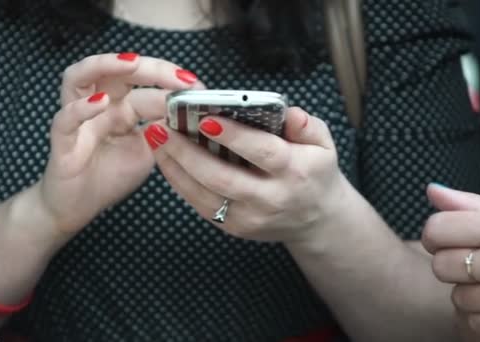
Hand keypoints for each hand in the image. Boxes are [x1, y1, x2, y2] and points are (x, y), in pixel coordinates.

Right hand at [39, 53, 202, 233]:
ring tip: (132, 64)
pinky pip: (66, 119)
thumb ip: (164, 132)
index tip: (198, 89)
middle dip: (151, 68)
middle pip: (118, 72)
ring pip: (79, 78)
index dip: (172, 85)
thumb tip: (188, 112)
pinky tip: (100, 102)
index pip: (147, 87)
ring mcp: (78, 119)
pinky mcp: (62, 141)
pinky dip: (82, 108)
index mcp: (122, 108)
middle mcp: (99, 106)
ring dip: (106, 66)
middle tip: (180, 77)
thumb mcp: (148, 152)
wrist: (77, 207)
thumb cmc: (110, 177)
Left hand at [144, 107, 349, 241]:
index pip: (263, 153)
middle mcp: (271, 199)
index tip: (205, 118)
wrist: (315, 220)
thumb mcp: (324, 144)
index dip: (235, 136)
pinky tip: (166, 159)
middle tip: (163, 127)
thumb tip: (287, 113)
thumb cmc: (315, 172)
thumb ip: (307, 125)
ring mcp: (250, 218)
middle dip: (188, 152)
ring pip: (204, 194)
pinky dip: (180, 181)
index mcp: (295, 173)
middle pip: (223, 178)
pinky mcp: (233, 228)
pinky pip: (200, 204)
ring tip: (156, 138)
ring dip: (175, 166)